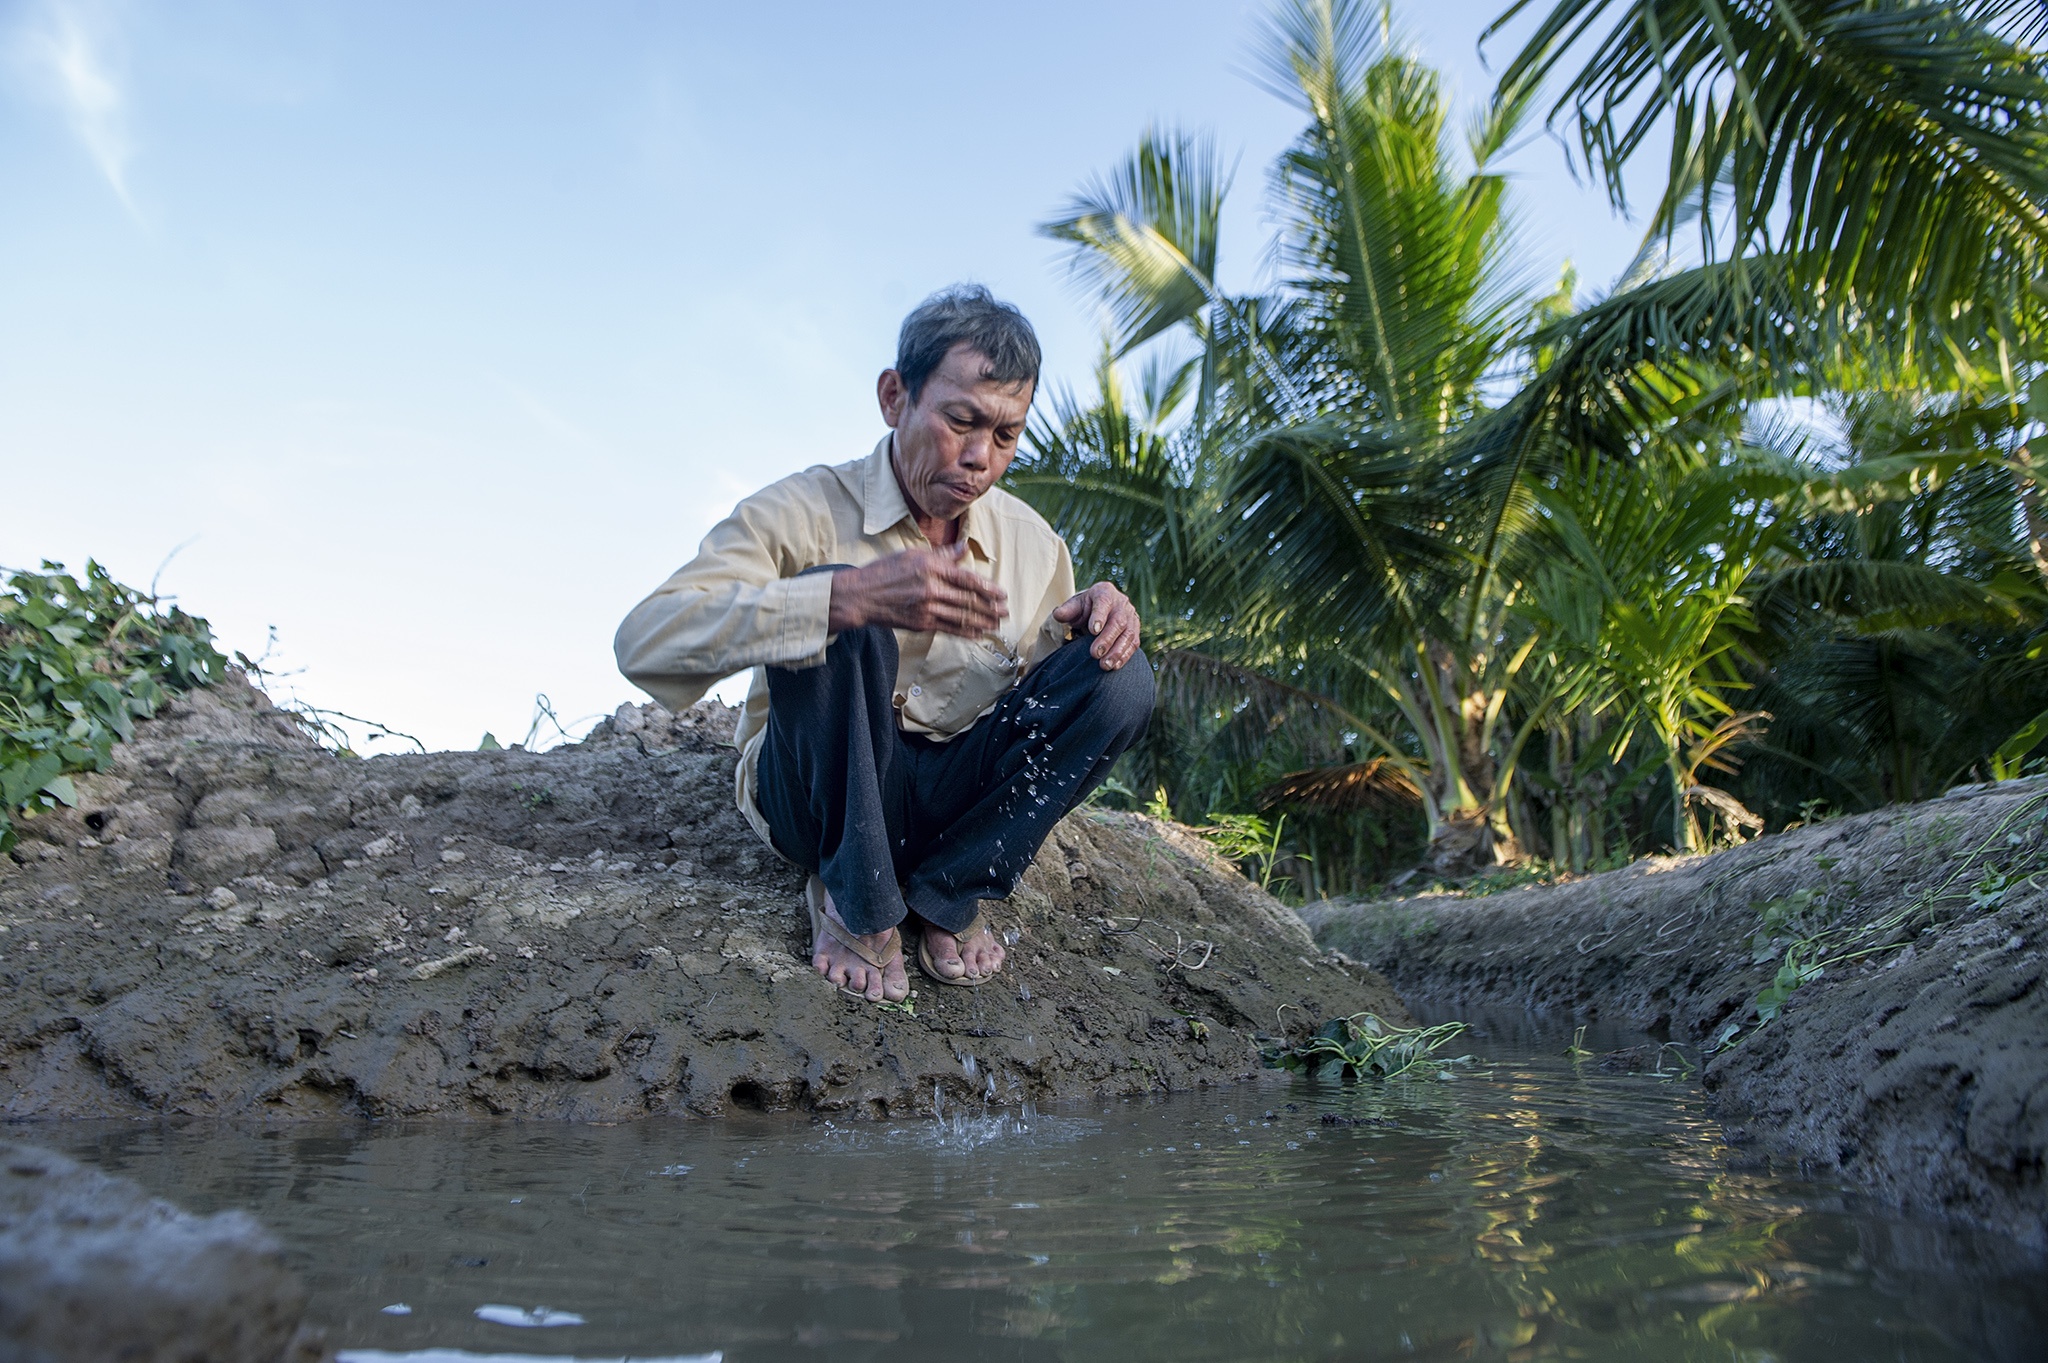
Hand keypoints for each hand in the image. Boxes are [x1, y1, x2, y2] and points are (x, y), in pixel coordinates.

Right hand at [828, 544, 1008, 636]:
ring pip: (961, 617)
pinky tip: (978, 634)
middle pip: (968, 600)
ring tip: (997, 624)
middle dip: (990, 607)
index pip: (966, 579)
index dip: (988, 588)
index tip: (1002, 594)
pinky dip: (966, 632)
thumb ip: (942, 555)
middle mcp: (930, 588)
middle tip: (1006, 611)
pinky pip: (949, 629)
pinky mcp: (921, 623)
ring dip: (983, 622)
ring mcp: (926, 608)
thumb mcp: (912, 555)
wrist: (861, 596)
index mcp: (930, 568)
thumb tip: (964, 547)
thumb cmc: (885, 571)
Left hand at [1053, 582, 1140, 669]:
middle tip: (1095, 654)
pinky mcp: (1135, 630)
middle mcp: (1121, 603)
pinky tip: (1115, 666)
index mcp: (1104, 592)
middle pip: (1118, 621)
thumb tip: (1058, 615)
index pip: (1103, 602)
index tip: (1093, 630)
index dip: (1099, 616)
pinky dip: (1124, 656)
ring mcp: (1131, 617)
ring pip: (1128, 634)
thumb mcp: (1075, 605)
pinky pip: (1133, 643)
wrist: (1103, 609)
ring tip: (1105, 665)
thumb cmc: (1086, 608)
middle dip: (1107, 639)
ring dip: (1117, 652)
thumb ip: (1067, 610)